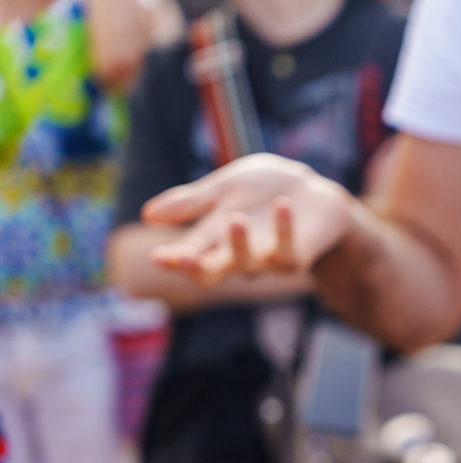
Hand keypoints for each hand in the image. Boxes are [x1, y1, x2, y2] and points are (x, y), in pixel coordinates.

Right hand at [142, 153, 353, 284]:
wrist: (309, 188)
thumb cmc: (262, 189)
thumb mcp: (224, 187)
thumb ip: (193, 202)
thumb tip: (147, 216)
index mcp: (214, 238)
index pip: (189, 255)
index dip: (173, 260)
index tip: (159, 256)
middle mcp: (238, 254)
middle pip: (212, 273)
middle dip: (198, 268)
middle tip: (185, 257)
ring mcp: (267, 258)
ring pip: (249, 265)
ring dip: (240, 245)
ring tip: (234, 219)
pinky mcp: (296, 256)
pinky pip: (288, 251)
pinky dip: (284, 228)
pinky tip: (282, 205)